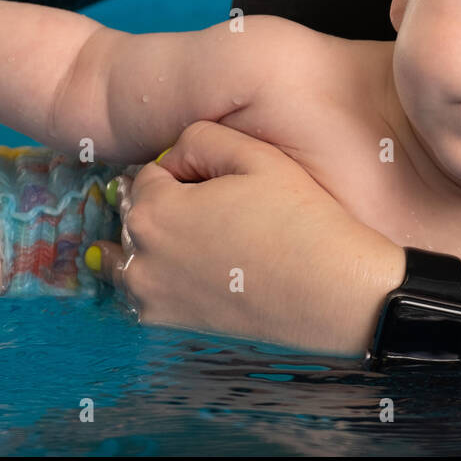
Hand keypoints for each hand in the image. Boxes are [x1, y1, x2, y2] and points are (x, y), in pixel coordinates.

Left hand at [87, 119, 406, 356]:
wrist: (331, 291)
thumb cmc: (299, 220)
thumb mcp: (255, 155)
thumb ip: (201, 137)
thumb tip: (176, 155)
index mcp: (154, 210)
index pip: (149, 174)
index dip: (184, 170)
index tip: (221, 181)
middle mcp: (140, 257)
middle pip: (137, 215)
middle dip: (167, 205)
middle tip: (221, 210)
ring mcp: (151, 296)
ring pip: (129, 257)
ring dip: (152, 244)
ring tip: (204, 241)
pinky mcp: (169, 324)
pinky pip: (143, 293)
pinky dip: (158, 280)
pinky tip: (199, 272)